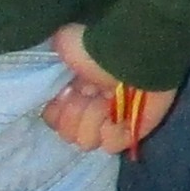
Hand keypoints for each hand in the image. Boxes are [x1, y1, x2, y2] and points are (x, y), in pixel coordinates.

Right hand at [45, 22, 169, 154]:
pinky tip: (118, 115)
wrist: (137, 51)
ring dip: (94, 120)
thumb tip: (53, 84)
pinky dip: (112, 132)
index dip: (58, 111)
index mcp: (73, 91)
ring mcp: (112, 119)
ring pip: (86, 141)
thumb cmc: (99, 47)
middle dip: (75, 114)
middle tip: (91, 95)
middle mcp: (90, 107)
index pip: (52, 119)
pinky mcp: (134, 128)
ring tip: (106, 102)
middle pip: (68, 134)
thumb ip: (52, 64)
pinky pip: (112, 145)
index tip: (68, 93)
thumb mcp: (65, 44)